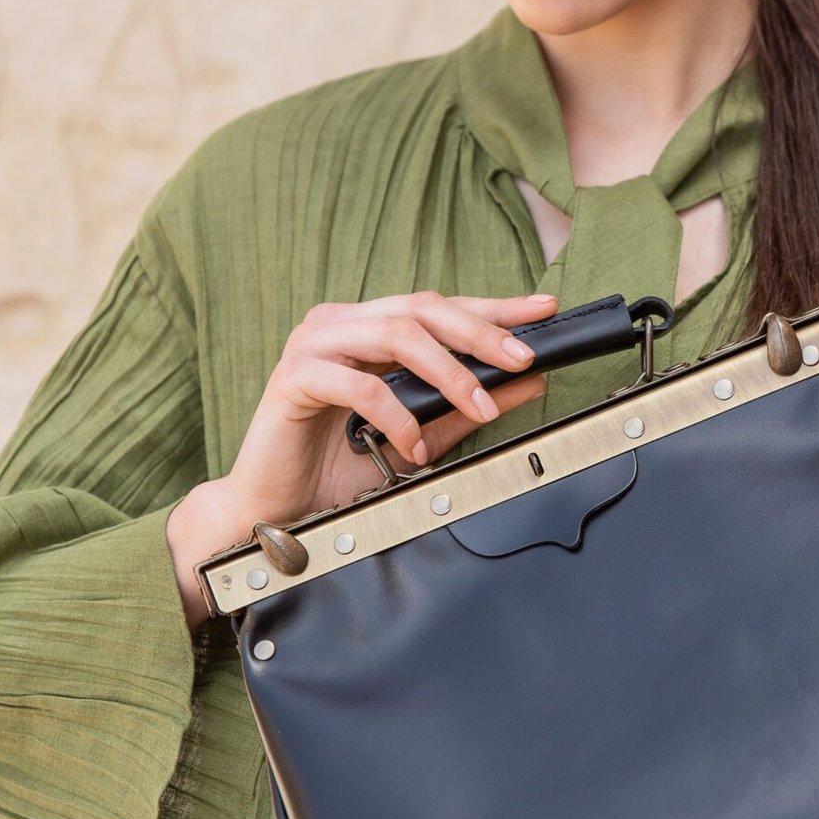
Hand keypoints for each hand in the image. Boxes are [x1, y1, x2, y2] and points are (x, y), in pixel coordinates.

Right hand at [165, 287, 557, 625]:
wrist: (276, 510)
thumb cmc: (337, 471)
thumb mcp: (419, 436)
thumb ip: (466, 407)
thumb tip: (528, 382)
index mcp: (367, 329)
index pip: (439, 308)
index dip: (492, 308)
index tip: (542, 312)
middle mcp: (340, 325)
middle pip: (420, 308)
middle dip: (479, 330)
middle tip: (521, 357)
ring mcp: (313, 345)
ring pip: (393, 334)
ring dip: (446, 370)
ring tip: (479, 403)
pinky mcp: (293, 377)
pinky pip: (358, 384)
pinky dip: (396, 414)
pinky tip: (412, 445)